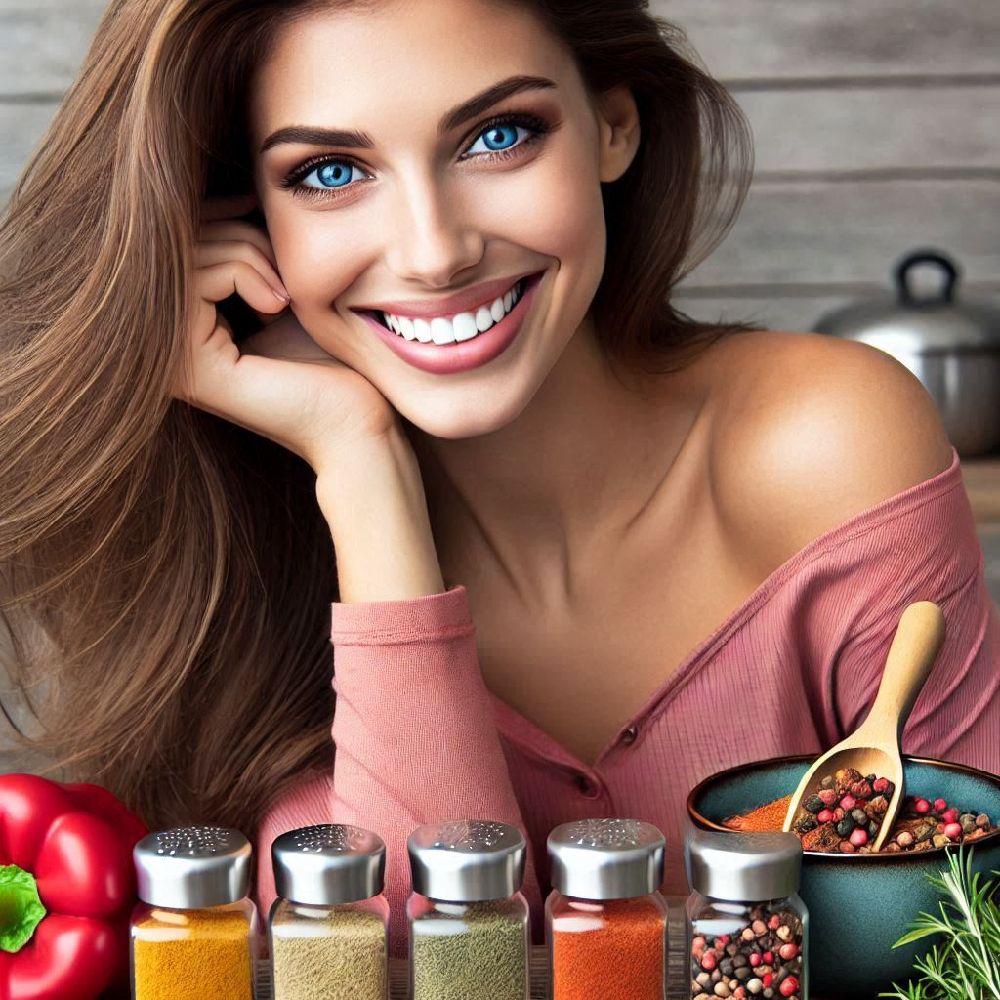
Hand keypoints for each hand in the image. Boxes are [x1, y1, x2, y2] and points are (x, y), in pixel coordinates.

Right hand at [172, 193, 399, 471]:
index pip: (176, 243)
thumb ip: (250, 253)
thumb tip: (231, 197)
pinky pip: (198, 275)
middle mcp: (163, 344)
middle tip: (285, 276)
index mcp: (181, 330)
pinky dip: (245, 273)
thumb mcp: (282, 290)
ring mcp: (168, 358)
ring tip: (286, 294)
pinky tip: (277, 305)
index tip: (261, 218)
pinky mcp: (186, 364)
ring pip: (187, 254)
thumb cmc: (331, 361)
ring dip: (249, 254)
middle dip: (239, 237)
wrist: (355, 420)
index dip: (219, 217)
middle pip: (176, 243)